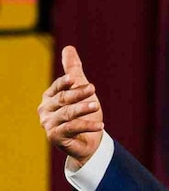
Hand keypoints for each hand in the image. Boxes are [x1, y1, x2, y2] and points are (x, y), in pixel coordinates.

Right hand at [38, 46, 103, 166]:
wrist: (88, 142)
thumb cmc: (83, 114)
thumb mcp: (81, 90)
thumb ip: (74, 70)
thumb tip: (69, 48)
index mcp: (50, 97)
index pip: (58, 87)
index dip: (65, 82)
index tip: (74, 78)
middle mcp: (46, 110)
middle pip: (63, 99)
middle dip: (78, 93)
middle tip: (93, 88)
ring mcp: (49, 124)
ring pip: (68, 113)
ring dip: (83, 109)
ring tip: (97, 106)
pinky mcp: (56, 137)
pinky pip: (72, 129)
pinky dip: (87, 125)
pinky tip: (101, 125)